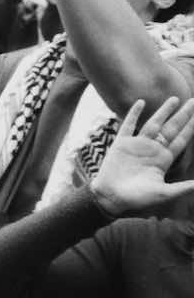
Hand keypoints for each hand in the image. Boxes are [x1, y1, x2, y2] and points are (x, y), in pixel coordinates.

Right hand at [90, 97, 193, 216]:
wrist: (111, 197)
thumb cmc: (137, 198)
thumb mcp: (163, 193)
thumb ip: (182, 188)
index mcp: (163, 159)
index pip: (181, 140)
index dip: (190, 128)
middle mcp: (152, 149)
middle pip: (171, 128)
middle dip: (182, 115)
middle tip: (193, 101)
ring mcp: (137, 145)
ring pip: (153, 124)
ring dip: (163, 111)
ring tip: (174, 99)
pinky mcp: (121, 144)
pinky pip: (128, 125)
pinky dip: (134, 114)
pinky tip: (140, 103)